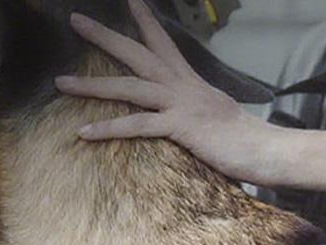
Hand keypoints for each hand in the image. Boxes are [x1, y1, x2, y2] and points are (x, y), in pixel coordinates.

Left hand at [57, 0, 283, 183]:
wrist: (264, 150)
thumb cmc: (246, 141)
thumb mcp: (220, 117)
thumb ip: (201, 112)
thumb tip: (195, 119)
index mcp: (192, 82)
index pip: (165, 44)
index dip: (145, 21)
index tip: (130, 0)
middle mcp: (182, 86)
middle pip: (138, 53)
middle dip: (105, 36)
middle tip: (75, 19)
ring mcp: (180, 104)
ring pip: (128, 86)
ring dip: (92, 84)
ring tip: (61, 82)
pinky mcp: (179, 127)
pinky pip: (136, 125)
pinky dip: (108, 127)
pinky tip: (83, 132)